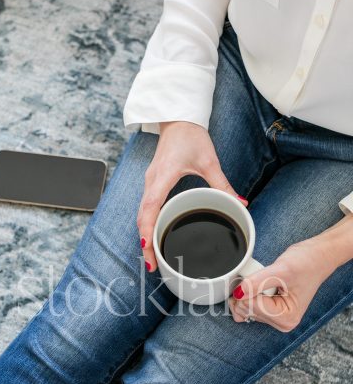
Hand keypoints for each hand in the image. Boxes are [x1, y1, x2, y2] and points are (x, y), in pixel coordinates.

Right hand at [137, 121, 247, 270]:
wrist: (177, 118)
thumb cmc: (190, 136)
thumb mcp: (209, 161)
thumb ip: (223, 184)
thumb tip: (240, 204)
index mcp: (162, 178)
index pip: (149, 210)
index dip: (146, 233)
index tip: (148, 251)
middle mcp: (151, 183)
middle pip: (142, 218)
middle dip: (144, 243)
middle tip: (152, 265)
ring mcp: (150, 184)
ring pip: (142, 215)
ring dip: (145, 236)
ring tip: (152, 257)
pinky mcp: (152, 185)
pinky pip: (146, 209)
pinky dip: (148, 226)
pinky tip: (154, 238)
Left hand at [228, 236, 338, 331]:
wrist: (317, 257)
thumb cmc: (307, 263)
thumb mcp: (282, 270)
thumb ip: (258, 282)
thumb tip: (238, 292)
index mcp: (286, 318)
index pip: (251, 307)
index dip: (247, 289)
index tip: (258, 276)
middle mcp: (280, 322)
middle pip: (245, 309)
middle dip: (248, 290)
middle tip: (265, 277)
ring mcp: (273, 317)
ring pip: (243, 307)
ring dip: (248, 289)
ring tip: (267, 280)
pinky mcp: (268, 310)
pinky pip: (246, 304)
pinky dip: (248, 291)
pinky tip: (261, 284)